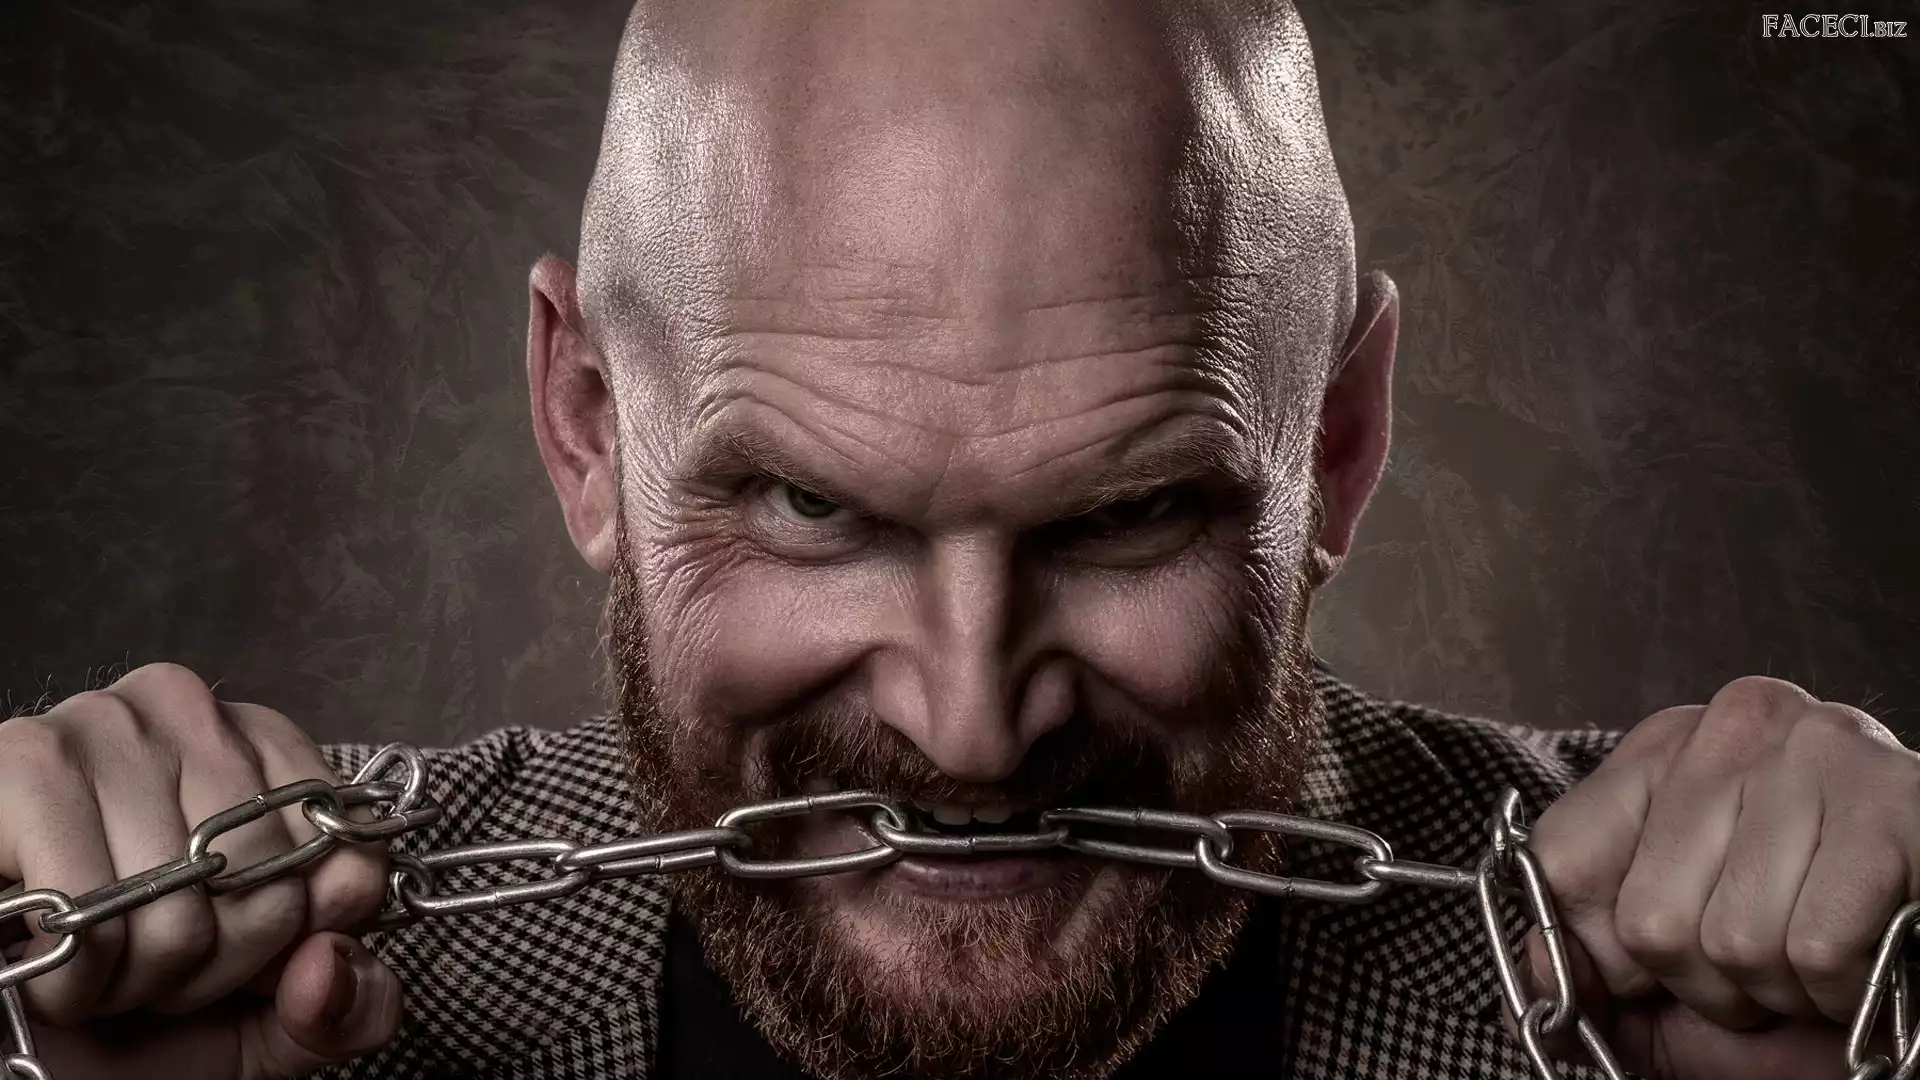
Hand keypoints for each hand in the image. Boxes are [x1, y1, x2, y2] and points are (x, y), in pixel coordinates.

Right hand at [0, 663, 403, 1078]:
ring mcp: (101, 725)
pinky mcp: (18, 766)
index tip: (248, 959)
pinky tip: (49, 959)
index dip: (300, 934)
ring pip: (186, 890)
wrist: (10, 1039)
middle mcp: (185, 711)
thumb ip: (347, 1006)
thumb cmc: (128, 1023)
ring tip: (99, 961)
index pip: (348, 849)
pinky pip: (91, 901)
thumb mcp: (266, 1025)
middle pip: (273, 867)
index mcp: (263, 748)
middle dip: (217, 958)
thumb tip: (333, 963)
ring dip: (140, 973)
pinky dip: (77, 974)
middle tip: (154, 966)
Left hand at [1524, 675, 1915, 1079]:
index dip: (1609, 949)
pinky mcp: (1896, 804)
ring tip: (1823, 947)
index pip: (1560, 864)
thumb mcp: (1679, 932)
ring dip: (1783, 987)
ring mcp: (1819, 752)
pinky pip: (1818, 948)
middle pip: (1649, 920)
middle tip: (1768, 957)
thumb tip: (1537, 969)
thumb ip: (1589, 946)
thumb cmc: (1816, 924)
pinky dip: (1845, 988)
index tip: (1658, 961)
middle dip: (1709, 980)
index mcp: (1670, 743)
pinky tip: (1871, 953)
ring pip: (1736, 941)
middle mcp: (1738, 724)